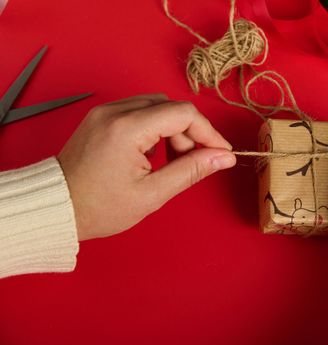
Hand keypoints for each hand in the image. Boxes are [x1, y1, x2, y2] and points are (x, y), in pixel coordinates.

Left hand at [58, 94, 235, 240]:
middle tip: (191, 162)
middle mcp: (115, 111)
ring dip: (172, 129)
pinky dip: (154, 128)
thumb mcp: (152, 194)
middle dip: (190, 132)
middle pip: (171, 107)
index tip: (220, 153)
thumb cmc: (100, 207)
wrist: (56, 208)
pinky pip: (138, 111)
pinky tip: (151, 153)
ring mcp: (105, 111)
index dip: (208, 132)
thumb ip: (191, 170)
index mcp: (128, 128)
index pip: (183, 114)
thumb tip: (224, 157)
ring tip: (169, 160)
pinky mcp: (100, 117)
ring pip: (156, 106)